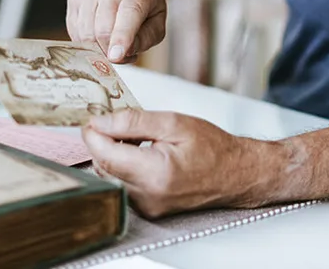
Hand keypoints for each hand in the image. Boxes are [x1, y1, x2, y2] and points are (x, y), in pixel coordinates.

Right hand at [67, 0, 166, 63]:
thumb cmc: (142, 4)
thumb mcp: (157, 21)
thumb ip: (146, 38)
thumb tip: (126, 52)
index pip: (129, 13)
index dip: (122, 37)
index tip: (116, 57)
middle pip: (103, 29)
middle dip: (109, 51)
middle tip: (120, 56)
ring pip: (86, 33)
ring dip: (98, 49)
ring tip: (111, 45)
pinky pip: (75, 32)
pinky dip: (86, 44)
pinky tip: (98, 37)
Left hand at [82, 110, 281, 217]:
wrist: (235, 173)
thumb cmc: (212, 147)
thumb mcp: (173, 123)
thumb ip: (132, 122)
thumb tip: (100, 122)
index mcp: (155, 172)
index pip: (104, 154)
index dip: (93, 134)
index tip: (92, 119)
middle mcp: (148, 195)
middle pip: (104, 166)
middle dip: (104, 142)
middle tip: (117, 122)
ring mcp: (147, 206)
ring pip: (111, 176)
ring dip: (113, 154)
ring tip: (135, 137)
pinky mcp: (148, 209)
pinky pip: (123, 185)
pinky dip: (124, 167)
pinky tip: (140, 153)